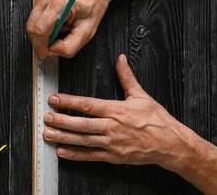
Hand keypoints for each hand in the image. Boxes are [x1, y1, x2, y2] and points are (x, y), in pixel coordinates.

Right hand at [27, 0, 114, 58]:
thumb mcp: (87, 31)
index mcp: (59, 2)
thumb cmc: (94, 1)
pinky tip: (57, 20)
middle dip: (40, 41)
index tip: (43, 54)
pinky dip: (44, 23)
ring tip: (60, 28)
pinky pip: (35, 16)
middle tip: (54, 43)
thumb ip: (69, 47)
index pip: (40, 31)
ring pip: (32, 22)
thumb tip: (53, 51)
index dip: (40, 47)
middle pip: (32, 27)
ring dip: (43, 31)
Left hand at [42, 54, 192, 168]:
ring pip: (83, 140)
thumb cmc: (156, 120)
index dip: (69, 102)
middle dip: (61, 120)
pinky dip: (75, 154)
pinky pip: (91, 155)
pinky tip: (62, 151)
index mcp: (116, 110)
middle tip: (46, 117)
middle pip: (82, 124)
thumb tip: (120, 59)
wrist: (171, 144)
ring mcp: (112, 143)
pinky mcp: (113, 156)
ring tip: (48, 134)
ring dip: (64, 137)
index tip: (54, 99)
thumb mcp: (141, 95)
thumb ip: (126, 77)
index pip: (87, 104)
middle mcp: (112, 127)